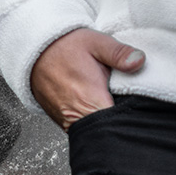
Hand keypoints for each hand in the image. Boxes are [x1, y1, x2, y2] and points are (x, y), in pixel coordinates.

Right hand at [29, 28, 144, 129]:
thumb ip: (119, 53)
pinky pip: (82, 126)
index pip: (116, 125)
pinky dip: (93, 116)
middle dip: (119, 118)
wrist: (35, 50)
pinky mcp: (63, 121)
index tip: (139, 106)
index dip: (130, 118)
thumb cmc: (65, 47)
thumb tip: (140, 61)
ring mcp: (67, 122)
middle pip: (107, 131)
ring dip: (105, 118)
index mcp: (89, 100)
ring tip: (110, 97)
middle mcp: (76, 117)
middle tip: (126, 99)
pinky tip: (98, 100)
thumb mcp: (96, 43)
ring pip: (94, 130)